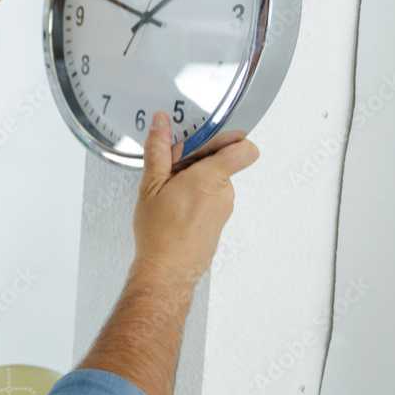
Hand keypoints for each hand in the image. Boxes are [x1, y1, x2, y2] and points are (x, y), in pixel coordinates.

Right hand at [132, 112, 259, 284]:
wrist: (168, 271)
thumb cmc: (160, 233)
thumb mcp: (150, 186)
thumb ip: (158, 150)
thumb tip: (161, 123)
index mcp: (210, 177)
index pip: (244, 148)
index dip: (229, 138)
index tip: (206, 139)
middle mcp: (224, 191)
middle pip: (222, 161)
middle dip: (198, 159)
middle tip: (171, 168)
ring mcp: (224, 208)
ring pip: (214, 179)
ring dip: (194, 178)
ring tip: (167, 192)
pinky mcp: (219, 221)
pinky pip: (211, 197)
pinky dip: (195, 195)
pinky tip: (173, 207)